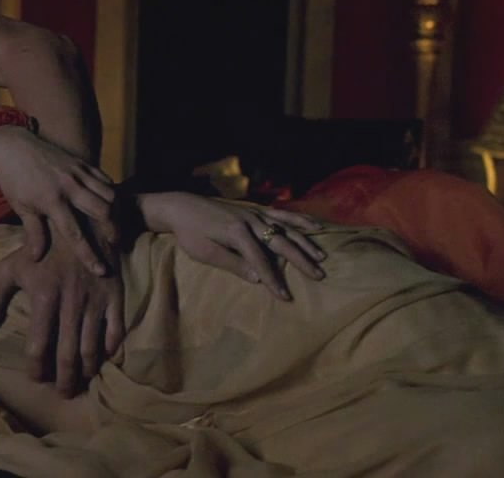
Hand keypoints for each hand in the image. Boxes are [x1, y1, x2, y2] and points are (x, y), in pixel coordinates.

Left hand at [0, 125, 117, 274]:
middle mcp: (69, 185)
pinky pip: (105, 179)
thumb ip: (33, 232)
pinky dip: (111, 193)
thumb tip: (37, 258)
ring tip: (114, 228)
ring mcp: (78, 172)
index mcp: (51, 200)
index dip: (89, 254)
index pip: (74, 233)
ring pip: (109, 194)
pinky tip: (111, 206)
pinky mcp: (82, 163)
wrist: (14, 145)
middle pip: (102, 211)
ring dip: (115, 213)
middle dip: (112, 231)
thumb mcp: (21, 207)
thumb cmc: (14, 180)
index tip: (100, 271)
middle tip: (115, 246)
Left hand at [0, 233, 124, 397]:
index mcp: (44, 297)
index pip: (39, 346)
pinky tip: (103, 358)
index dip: (37, 368)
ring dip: (87, 370)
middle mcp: (70, 304)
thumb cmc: (41, 247)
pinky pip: (116, 331)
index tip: (35, 378)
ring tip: (82, 381)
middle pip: (68, 354)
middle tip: (63, 393)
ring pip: (92, 348)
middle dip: (65, 380)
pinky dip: (110, 349)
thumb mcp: (11, 267)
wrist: (80, 222)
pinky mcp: (114, 296)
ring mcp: (95, 301)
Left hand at [139, 192, 326, 298]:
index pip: (261, 261)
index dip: (274, 280)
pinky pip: (282, 214)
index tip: (286, 297)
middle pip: (282, 242)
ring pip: (287, 227)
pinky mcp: (255, 210)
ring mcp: (255, 213)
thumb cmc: (189, 233)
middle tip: (319, 276)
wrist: (181, 206)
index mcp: (237, 233)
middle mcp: (251, 221)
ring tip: (322, 256)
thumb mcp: (205, 252)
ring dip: (306, 242)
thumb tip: (258, 278)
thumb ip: (233, 264)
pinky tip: (315, 226)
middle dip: (301, 261)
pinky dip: (299, 220)